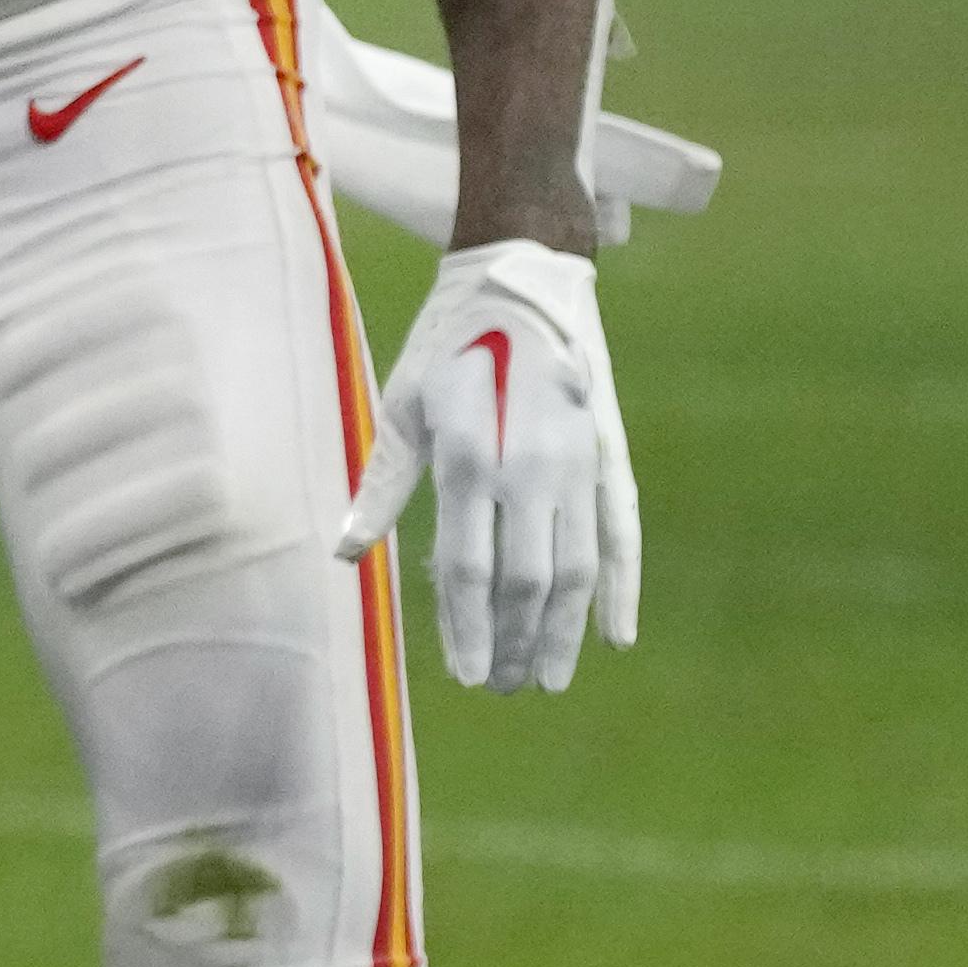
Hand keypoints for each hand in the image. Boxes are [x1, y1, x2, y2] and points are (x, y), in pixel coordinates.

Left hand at [336, 238, 641, 692]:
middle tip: (498, 688)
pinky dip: (622, 590)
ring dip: (561, 633)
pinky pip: (621, 535)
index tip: (462, 676)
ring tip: (544, 679)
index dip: (466, 627)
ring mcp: (577, 463)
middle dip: (510, 643)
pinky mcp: (610, 456)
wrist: (526, 278)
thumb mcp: (403, 403)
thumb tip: (345, 555)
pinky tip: (616, 637)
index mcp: (467, 454)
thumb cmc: (448, 344)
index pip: (468, 567)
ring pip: (575, 571)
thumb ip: (382, 484)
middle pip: (523, 581)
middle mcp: (528, 466)